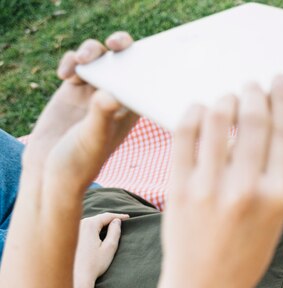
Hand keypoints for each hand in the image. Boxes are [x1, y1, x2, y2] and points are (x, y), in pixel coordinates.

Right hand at [23, 32, 137, 182]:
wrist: (52, 169)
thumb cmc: (79, 160)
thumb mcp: (93, 138)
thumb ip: (101, 115)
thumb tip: (111, 94)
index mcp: (131, 111)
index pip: (147, 82)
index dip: (151, 65)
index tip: (147, 54)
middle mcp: (116, 99)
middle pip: (125, 62)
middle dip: (122, 46)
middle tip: (116, 44)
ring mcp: (94, 92)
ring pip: (100, 57)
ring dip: (92, 51)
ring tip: (82, 60)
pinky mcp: (73, 89)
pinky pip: (76, 63)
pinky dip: (71, 62)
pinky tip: (64, 75)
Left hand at [74, 213, 128, 287]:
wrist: (76, 277)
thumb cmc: (94, 264)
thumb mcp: (109, 248)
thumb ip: (115, 232)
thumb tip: (117, 222)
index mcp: (89, 225)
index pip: (107, 216)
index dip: (118, 216)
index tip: (128, 218)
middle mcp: (79, 224)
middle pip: (98, 218)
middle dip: (110, 219)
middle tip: (121, 220)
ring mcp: (73, 230)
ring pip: (90, 223)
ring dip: (101, 223)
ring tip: (111, 225)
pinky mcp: (70, 237)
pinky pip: (84, 228)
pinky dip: (93, 228)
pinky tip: (98, 233)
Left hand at [162, 78, 282, 287]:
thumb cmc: (243, 256)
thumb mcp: (273, 221)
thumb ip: (271, 177)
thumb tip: (262, 129)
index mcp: (277, 196)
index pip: (282, 132)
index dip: (281, 99)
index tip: (278, 81)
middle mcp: (246, 189)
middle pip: (253, 119)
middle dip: (253, 92)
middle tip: (251, 85)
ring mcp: (210, 188)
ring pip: (218, 119)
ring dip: (224, 99)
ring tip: (225, 98)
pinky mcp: (179, 189)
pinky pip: (185, 135)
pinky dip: (193, 114)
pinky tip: (199, 111)